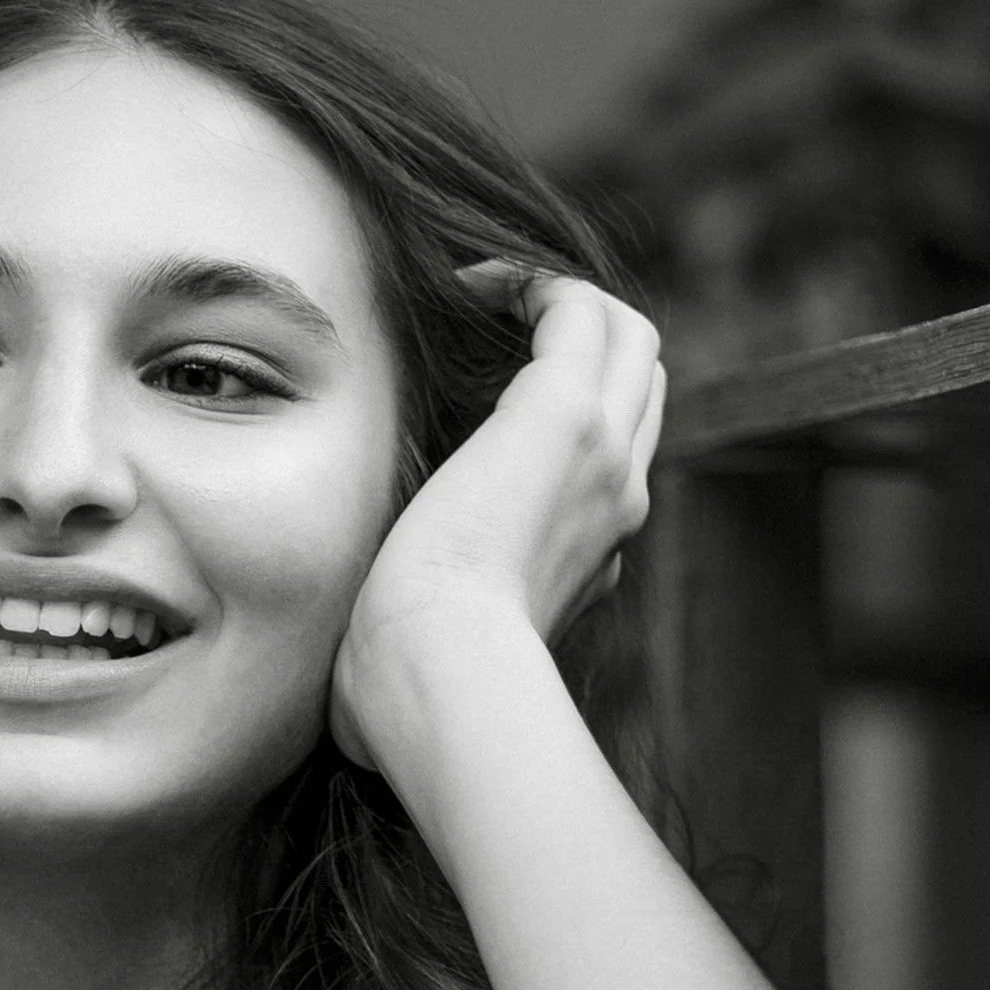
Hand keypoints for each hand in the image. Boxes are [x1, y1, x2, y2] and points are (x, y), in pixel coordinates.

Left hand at [330, 265, 664, 769]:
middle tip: (497, 326)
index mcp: (591, 553)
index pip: (615, 454)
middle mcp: (616, 499)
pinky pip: (578, 308)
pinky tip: (472, 290)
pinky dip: (531, 284)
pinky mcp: (564, 417)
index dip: (575, 407)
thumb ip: (416, 647)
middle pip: (640, 382)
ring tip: (489, 298)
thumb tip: (348, 705)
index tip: (488, 395)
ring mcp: (601, 455)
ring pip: (628, 337)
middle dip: (584, 338)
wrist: (434, 680)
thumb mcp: (426, 658)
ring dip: (564, 300)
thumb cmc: (409, 692)